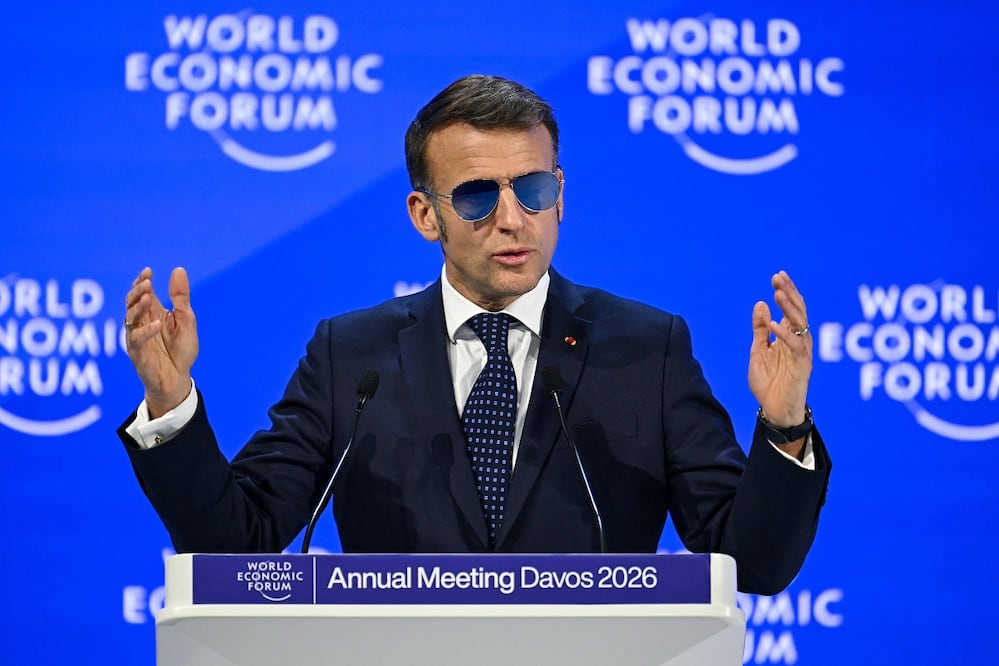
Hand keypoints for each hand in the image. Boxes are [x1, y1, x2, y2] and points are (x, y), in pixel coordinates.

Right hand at [124, 267, 198, 417]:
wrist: (179, 379)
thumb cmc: (181, 349)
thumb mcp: (186, 319)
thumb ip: (180, 297)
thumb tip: (178, 269)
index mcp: (153, 313)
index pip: (142, 293)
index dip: (142, 281)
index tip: (148, 271)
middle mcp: (142, 323)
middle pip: (131, 303)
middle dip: (136, 291)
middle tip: (146, 282)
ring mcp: (138, 338)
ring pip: (130, 318)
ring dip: (137, 307)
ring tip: (146, 296)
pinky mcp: (138, 353)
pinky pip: (137, 340)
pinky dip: (146, 331)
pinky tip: (156, 323)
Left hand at [748, 271, 811, 429]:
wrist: (774, 409)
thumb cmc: (769, 382)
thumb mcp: (758, 350)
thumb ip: (760, 329)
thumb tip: (761, 304)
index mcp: (789, 336)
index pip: (791, 308)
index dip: (786, 291)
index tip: (777, 276)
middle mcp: (799, 341)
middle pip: (798, 311)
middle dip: (789, 293)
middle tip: (778, 278)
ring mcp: (802, 352)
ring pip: (801, 324)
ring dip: (789, 308)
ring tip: (777, 294)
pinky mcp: (803, 366)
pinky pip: (796, 346)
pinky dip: (785, 334)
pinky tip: (774, 324)